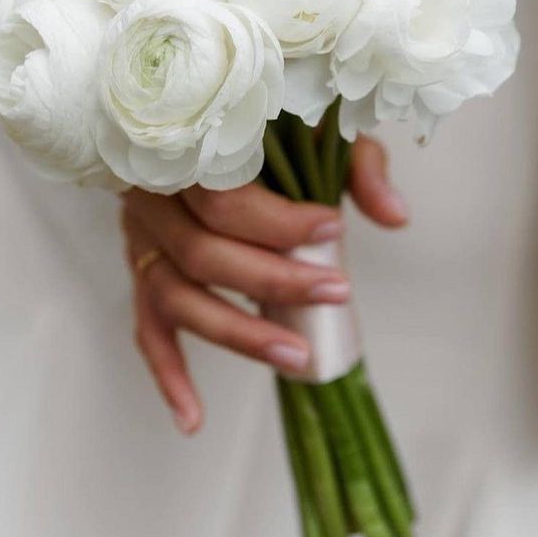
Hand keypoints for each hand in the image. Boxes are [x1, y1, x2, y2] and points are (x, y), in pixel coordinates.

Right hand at [121, 135, 407, 434]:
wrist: (189, 118)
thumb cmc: (261, 123)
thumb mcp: (312, 125)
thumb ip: (354, 164)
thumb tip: (395, 217)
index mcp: (188, 150)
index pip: (224, 197)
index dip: (279, 222)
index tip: (334, 229)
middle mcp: (153, 196)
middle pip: (203, 252)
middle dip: (274, 279)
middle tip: (337, 292)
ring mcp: (142, 237)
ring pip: (178, 297)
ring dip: (238, 333)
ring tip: (299, 358)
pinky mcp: (143, 268)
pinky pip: (148, 327)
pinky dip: (168, 374)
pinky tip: (193, 418)